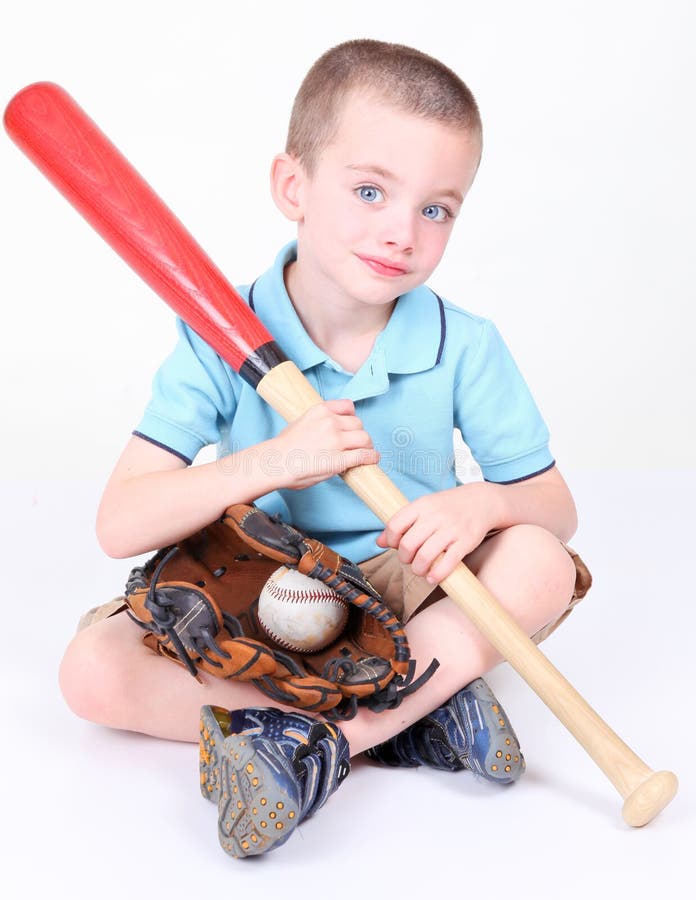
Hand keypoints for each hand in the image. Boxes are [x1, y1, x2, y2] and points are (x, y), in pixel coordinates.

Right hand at [272, 399, 378, 489]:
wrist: (274, 463)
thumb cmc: (282, 448)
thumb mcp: (300, 423)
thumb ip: (318, 423)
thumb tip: (329, 431)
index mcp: (320, 411)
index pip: (347, 406)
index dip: (351, 417)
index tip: (350, 425)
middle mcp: (330, 422)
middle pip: (358, 423)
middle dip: (358, 433)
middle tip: (355, 443)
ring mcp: (336, 440)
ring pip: (364, 438)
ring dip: (366, 445)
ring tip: (364, 452)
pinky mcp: (340, 459)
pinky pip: (364, 455)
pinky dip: (371, 457)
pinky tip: (372, 460)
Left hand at [375, 483, 500, 583]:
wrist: (482, 501)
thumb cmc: (447, 507)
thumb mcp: (424, 507)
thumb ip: (402, 523)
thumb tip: (379, 542)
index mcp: (421, 505)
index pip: (395, 525)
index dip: (392, 541)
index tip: (397, 546)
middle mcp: (435, 516)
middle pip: (408, 545)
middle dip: (405, 558)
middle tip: (410, 560)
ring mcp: (451, 529)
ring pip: (425, 557)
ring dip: (418, 569)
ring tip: (421, 570)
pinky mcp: (465, 542)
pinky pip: (447, 563)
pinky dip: (437, 575)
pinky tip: (433, 577)